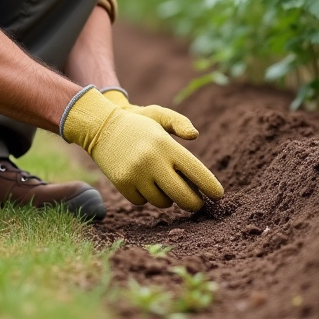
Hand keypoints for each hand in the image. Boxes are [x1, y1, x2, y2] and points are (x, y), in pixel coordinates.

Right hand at [62, 87, 222, 210]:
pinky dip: (146, 196)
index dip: (210, 187)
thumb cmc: (137, 123)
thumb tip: (195, 135)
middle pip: (182, 195)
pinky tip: (143, 182)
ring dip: (167, 198)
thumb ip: (179, 123)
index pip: (195, 171)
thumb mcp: (159, 115)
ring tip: (162, 183)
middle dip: (194, 203)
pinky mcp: (122, 183)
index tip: (219, 196)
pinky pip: (143, 202)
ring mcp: (136, 174)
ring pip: (162, 202)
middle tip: (198, 203)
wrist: (100, 127)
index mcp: (165, 144)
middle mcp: (152, 160)